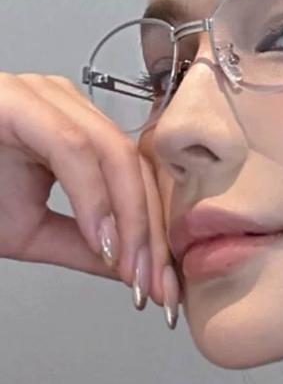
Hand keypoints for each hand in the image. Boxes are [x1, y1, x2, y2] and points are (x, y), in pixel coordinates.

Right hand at [0, 72, 179, 328]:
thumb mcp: (31, 231)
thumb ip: (84, 245)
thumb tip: (131, 270)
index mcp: (77, 131)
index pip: (137, 181)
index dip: (156, 235)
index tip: (162, 284)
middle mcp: (69, 107)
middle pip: (135, 170)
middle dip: (150, 234)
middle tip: (155, 286)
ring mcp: (46, 98)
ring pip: (114, 156)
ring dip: (131, 220)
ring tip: (132, 271)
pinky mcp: (19, 100)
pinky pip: (74, 149)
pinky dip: (95, 198)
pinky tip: (104, 241)